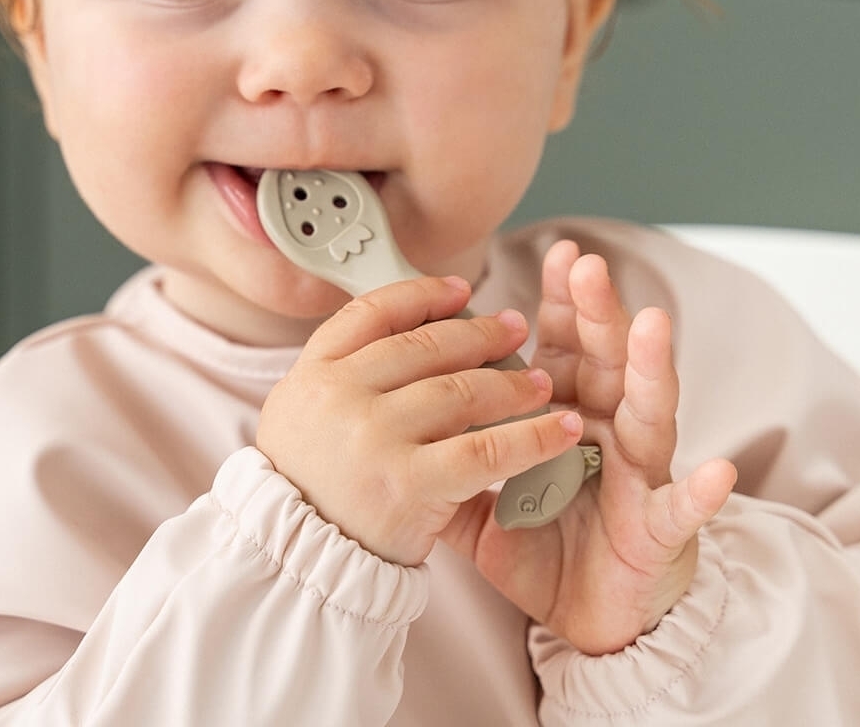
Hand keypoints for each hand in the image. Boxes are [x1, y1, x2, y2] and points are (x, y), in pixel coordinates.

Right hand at [256, 275, 585, 566]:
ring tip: (540, 383)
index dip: (423, 295)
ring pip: (461, 390)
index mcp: (313, 372)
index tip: (461, 292)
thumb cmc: (311, 488)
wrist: (298, 566)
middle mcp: (340, 395)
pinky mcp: (411, 484)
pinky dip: (532, 437)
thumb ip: (347, 371)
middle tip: (515, 329)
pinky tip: (562, 432)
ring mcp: (375, 437)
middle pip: (425, 345)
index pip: (373, 312)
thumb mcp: (305, 414)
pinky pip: (486, 449)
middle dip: (479, 334)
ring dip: (511, 382)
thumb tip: (412, 326)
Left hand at [440, 242, 737, 654]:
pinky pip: (681, 509)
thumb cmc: (546, 548)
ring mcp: (638, 475)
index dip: (563, 302)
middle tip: (586, 266)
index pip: (565, 347)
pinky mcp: (658, 529)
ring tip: (652, 325)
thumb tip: (400, 422)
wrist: (589, 619)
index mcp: (566, 415)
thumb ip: (452, 457)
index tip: (557, 254)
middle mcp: (607, 432)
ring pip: (649, 412)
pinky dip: (700, 491)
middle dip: (598, 311)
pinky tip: (717, 471)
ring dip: (652, 367)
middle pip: (607, 360)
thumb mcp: (483, 498)